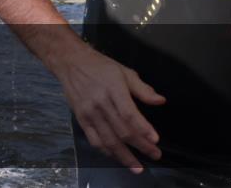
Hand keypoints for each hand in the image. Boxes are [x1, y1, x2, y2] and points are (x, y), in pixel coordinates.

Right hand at [56, 44, 164, 172]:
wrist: (70, 62)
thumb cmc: (100, 66)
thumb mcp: (123, 71)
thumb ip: (142, 88)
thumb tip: (160, 101)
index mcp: (113, 88)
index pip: (129, 113)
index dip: (143, 129)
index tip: (155, 140)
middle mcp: (100, 102)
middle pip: (121, 130)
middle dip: (140, 145)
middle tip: (155, 154)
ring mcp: (89, 113)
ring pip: (108, 140)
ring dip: (124, 156)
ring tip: (137, 167)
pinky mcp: (81, 119)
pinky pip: (94, 140)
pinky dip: (106, 152)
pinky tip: (117, 157)